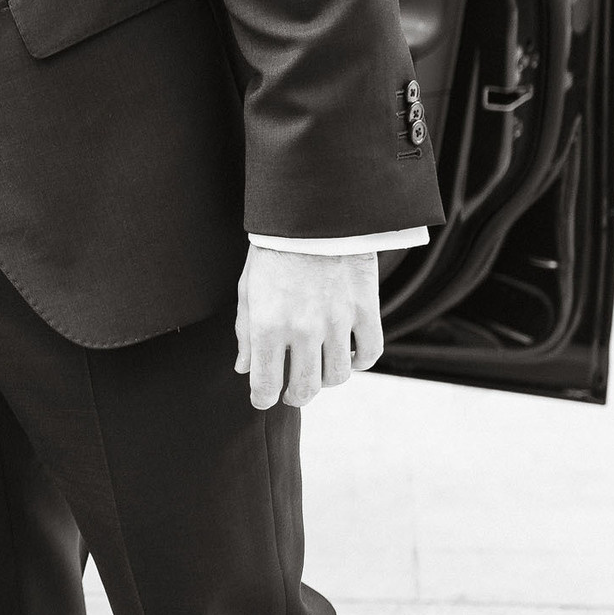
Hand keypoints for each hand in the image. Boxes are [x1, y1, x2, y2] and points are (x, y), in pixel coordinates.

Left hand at [235, 245, 384, 409]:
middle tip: (291, 391)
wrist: (314, 215)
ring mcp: (337, 322)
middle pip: (304, 389)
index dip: (262, 399)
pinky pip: (369, 353)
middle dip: (294, 396)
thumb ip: (245, 333)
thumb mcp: (248, 290)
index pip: (265, 384)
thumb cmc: (274, 251)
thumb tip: (244, 368)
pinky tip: (347, 355)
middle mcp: (303, 330)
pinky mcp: (365, 310)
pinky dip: (358, 362)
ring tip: (317, 369)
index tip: (262, 399)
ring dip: (325, 380)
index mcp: (267, 326)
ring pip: (337, 377)